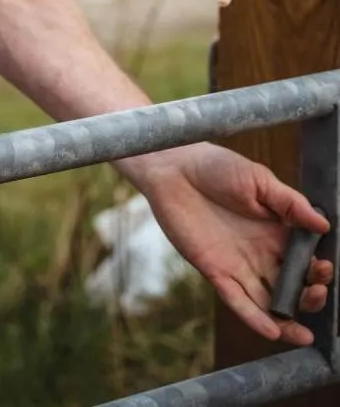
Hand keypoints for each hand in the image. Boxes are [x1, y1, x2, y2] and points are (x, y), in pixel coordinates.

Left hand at [137, 143, 331, 345]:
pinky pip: (238, 301)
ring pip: (268, 302)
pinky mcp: (215, 271)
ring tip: (304, 331)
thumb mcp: (259, 179)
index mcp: (276, 231)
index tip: (325, 266)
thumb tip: (324, 224)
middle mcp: (261, 253)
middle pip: (292, 286)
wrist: (173, 168)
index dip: (318, 269)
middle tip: (317, 291)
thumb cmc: (215, 167)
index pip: (305, 260)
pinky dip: (255, 318)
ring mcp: (239, 265)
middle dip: (309, 296)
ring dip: (288, 319)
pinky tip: (274, 330)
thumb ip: (290, 203)